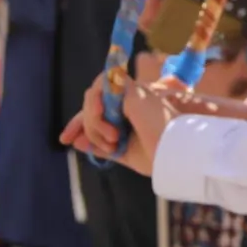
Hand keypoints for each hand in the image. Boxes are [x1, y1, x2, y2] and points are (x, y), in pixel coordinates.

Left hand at [59, 71, 246, 175]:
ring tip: (113, 140)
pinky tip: (111, 131)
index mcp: (135, 114)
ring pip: (94, 100)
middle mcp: (134, 99)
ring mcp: (133, 93)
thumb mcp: (126, 153)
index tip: (66, 139)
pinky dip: (96, 114)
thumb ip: (102, 145)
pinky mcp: (132, 90)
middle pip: (95, 102)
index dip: (82, 122)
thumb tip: (76, 140)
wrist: (180, 154)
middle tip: (66, 138)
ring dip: (94, 124)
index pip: (102, 110)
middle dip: (79, 121)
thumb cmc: (162, 156)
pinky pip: (99, 94)